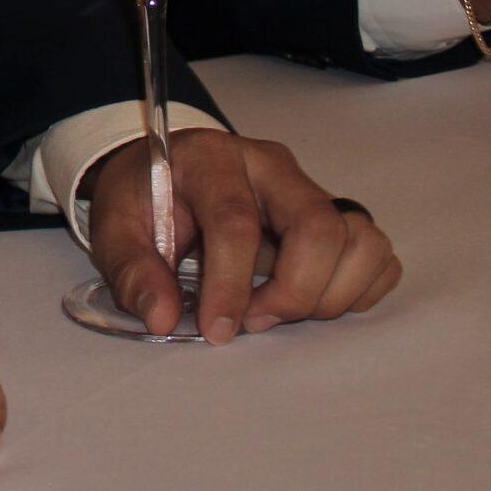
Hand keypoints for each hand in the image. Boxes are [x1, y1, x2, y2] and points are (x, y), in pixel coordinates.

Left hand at [87, 129, 400, 343]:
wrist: (165, 171)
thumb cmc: (143, 198)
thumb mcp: (114, 227)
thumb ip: (132, 271)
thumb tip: (163, 319)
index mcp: (212, 160)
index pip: (236, 221)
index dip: (230, 284)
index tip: (216, 329)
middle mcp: (271, 167)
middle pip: (318, 227)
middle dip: (294, 292)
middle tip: (255, 322)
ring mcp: (310, 188)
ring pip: (361, 240)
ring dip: (332, 293)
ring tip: (281, 311)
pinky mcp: (335, 214)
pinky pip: (376, 255)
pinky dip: (357, 290)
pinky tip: (310, 299)